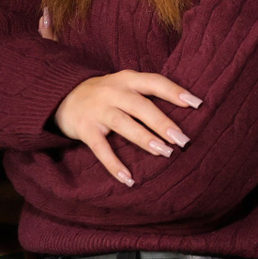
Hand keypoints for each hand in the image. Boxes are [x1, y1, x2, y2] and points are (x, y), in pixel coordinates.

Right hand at [55, 70, 201, 186]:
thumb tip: (185, 110)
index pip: (155, 82)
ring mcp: (98, 110)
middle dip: (163, 123)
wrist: (60, 95)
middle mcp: (113, 92)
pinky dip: (114, 164)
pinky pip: (101, 149)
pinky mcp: (85, 129)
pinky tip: (128, 178)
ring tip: (165, 153)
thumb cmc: (104, 94)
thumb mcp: (124, 84)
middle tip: (182, 139)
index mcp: (127, 79)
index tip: (197, 104)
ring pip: (124, 124)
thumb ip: (147, 93)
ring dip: (145, 139)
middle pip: (141, 106)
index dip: (175, 92)